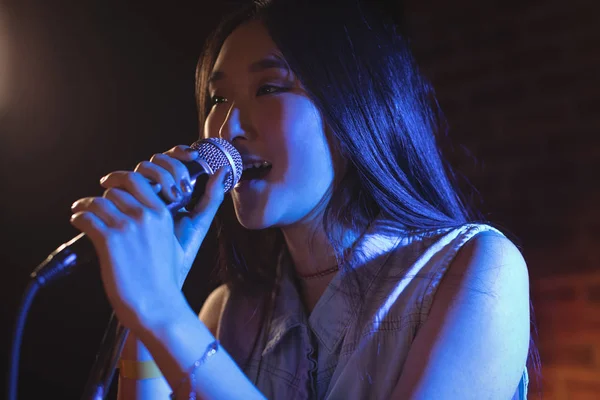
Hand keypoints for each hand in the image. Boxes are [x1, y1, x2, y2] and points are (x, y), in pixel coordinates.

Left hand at [69, 145, 229, 330]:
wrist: (156, 304)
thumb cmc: (169, 275)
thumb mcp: (191, 236)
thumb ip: (207, 203)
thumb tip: (222, 172)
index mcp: (163, 213)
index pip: (140, 177)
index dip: (123, 177)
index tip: (114, 181)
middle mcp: (146, 215)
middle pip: (118, 186)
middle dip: (105, 189)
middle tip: (97, 196)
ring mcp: (127, 227)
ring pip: (99, 201)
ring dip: (87, 205)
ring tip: (83, 212)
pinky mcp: (109, 240)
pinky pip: (86, 217)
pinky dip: (79, 217)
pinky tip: (79, 222)